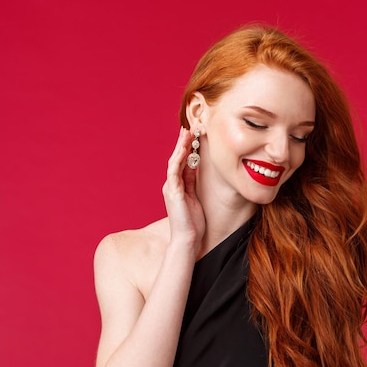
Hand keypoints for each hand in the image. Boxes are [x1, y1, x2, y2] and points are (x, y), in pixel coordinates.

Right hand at [162, 127, 205, 250]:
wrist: (187, 240)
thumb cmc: (193, 223)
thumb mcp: (194, 196)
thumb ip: (192, 180)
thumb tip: (195, 165)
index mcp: (177, 186)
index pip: (182, 162)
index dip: (188, 147)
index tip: (194, 134)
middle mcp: (172, 185)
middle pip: (177, 158)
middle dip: (183, 142)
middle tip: (190, 126)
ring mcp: (171, 188)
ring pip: (174, 161)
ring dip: (181, 146)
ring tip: (187, 132)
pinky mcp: (173, 192)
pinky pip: (174, 171)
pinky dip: (178, 159)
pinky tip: (183, 149)